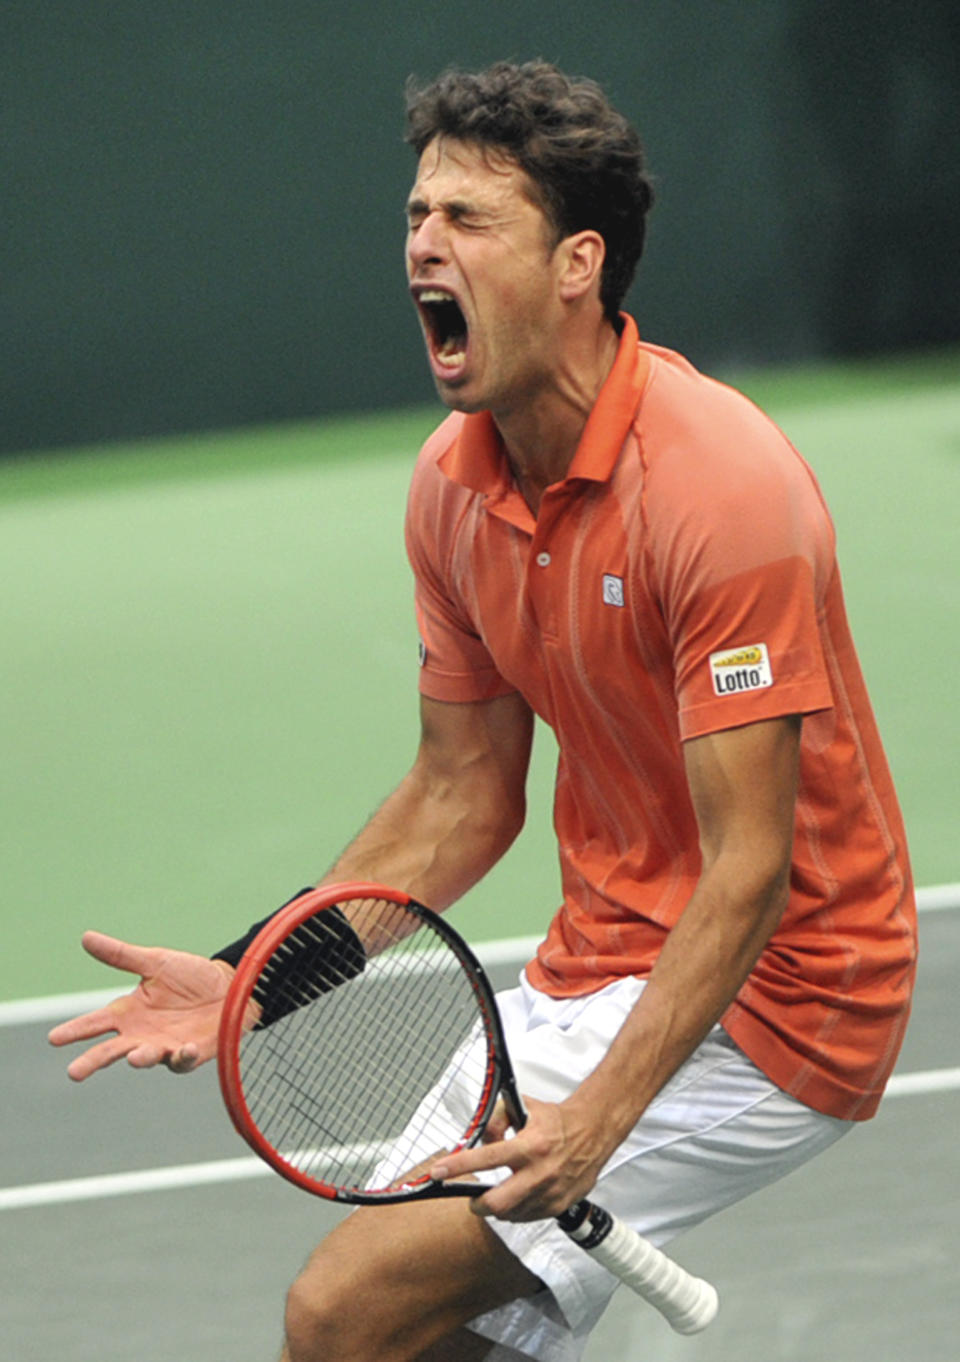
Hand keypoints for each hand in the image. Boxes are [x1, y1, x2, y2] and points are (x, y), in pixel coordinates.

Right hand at [48, 931, 234, 1080]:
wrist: (230, 987)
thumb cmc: (190, 976)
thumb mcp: (155, 962)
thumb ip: (121, 955)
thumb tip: (85, 937)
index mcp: (129, 1011)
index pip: (96, 1022)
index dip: (76, 1030)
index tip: (54, 1038)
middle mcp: (141, 1033)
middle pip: (111, 1050)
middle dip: (93, 1061)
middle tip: (74, 1072)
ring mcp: (163, 1046)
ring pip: (145, 1057)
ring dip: (139, 1058)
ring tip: (133, 1056)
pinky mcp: (188, 1054)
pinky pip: (181, 1060)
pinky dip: (181, 1056)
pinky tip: (184, 1048)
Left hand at [429, 1095, 608, 1222]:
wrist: (593, 1131)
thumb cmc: (557, 1121)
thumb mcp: (523, 1108)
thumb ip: (496, 1120)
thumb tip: (480, 1140)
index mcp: (529, 1145)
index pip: (487, 1158)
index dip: (458, 1166)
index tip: (439, 1172)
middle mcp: (539, 1172)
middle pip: (497, 1203)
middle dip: (478, 1204)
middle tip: (473, 1198)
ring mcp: (550, 1193)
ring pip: (511, 1214)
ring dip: (499, 1207)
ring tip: (501, 1192)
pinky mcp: (558, 1205)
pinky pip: (528, 1217)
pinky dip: (518, 1210)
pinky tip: (520, 1196)